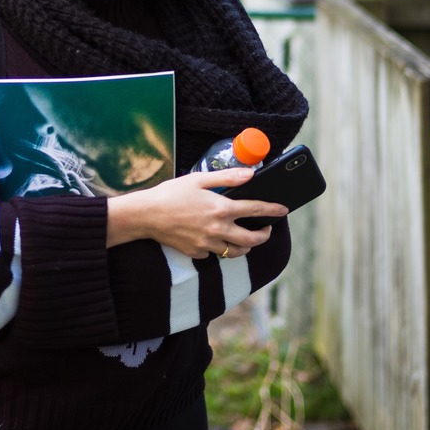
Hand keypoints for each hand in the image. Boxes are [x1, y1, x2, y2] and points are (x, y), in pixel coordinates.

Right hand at [106, 167, 289, 259]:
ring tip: (245, 238)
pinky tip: (214, 239)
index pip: (256, 210)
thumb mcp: (199, 179)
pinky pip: (213, 254)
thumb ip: (227, 178)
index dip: (273, 210)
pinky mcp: (196, 253)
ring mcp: (207, 244)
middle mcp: (217, 229)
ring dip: (245, 246)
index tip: (283, 210)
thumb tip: (250, 174)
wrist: (146, 215)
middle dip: (264, 235)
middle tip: (266, 230)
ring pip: (235, 252)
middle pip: (252, 239)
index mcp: (221, 208)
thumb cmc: (171, 194)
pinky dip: (218, 248)